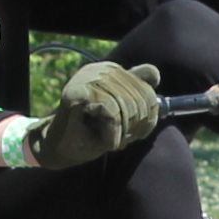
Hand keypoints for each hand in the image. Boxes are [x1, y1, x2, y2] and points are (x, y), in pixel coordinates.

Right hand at [31, 58, 161, 168]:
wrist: (64, 149)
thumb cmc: (93, 132)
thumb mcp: (123, 113)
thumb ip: (138, 94)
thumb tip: (155, 74)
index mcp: (112, 70)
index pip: (148, 83)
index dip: (149, 111)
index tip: (138, 129)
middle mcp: (100, 69)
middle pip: (141, 97)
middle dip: (136, 125)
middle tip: (121, 138)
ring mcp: (87, 78)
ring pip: (127, 105)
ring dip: (123, 131)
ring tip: (110, 138)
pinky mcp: (77, 92)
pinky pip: (111, 111)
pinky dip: (112, 133)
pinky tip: (103, 140)